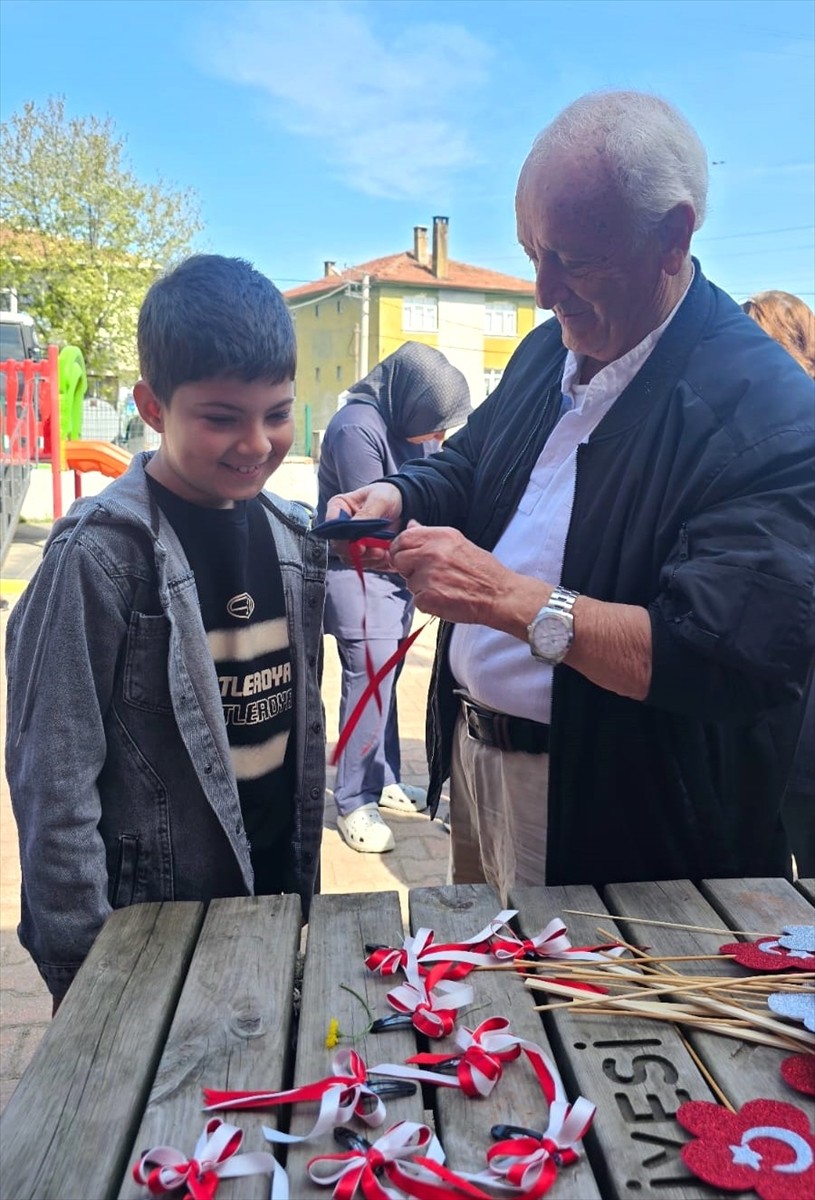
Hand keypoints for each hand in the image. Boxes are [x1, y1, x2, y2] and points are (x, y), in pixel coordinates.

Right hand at [326, 483, 403, 568]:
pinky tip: (387, 556)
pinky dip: (375, 563)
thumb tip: (355, 529)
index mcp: (339, 507)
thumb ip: (367, 514)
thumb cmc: (386, 495)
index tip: (359, 545)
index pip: (331, 525)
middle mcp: (340, 526)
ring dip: (368, 559)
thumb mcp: (379, 500)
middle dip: (358, 552)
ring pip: (350, 558)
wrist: (401, 504)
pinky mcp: (360, 551)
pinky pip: (363, 562)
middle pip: (340, 546)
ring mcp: (349, 540)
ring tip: (384, 554)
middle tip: (377, 552)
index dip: (342, 538)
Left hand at [390, 521, 544, 628]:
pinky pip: (416, 600)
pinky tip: (445, 598)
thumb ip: (430, 535)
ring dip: (420, 587)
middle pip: (398, 559)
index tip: (406, 556)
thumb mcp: (458, 543)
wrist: (499, 595)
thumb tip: (411, 525)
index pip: (403, 537)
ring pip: (408, 582)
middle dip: (407, 568)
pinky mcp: (428, 597)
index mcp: (440, 537)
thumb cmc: (483, 571)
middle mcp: (432, 553)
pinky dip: (427, 602)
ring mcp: (429, 576)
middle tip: (426, 574)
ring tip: (443, 586)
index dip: (401, 549)